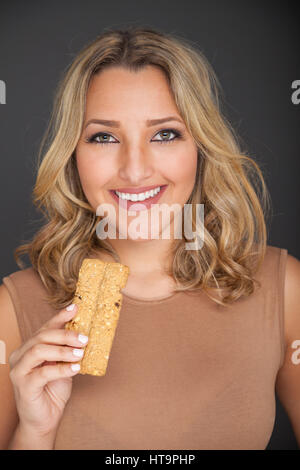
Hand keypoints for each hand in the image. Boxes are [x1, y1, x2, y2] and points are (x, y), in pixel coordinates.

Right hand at [8, 304, 87, 437]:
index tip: (76, 307)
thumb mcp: (62, 364)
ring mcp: (19, 371)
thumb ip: (67, 349)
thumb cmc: (53, 390)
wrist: (45, 419)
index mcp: (29, 348)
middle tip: (84, 338)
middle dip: (65, 334)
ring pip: (39, 351)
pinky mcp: (24, 386)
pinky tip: (76, 368)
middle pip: (41, 337)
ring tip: (81, 352)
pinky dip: (62, 369)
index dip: (60, 317)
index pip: (45, 328)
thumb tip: (85, 332)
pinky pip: (43, 373)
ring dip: (63, 350)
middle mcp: (20, 356)